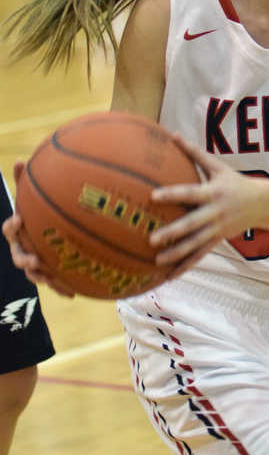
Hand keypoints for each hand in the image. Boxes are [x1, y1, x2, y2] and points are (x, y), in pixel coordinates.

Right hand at [2, 163, 74, 296]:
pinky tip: (72, 294)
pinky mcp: (50, 272)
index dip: (12, 225)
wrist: (51, 231)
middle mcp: (24, 248)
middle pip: (19, 256)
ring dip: (40, 276)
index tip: (19, 219)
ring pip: (34, 273)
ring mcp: (36, 262)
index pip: (10, 229)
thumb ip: (27, 181)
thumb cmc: (41, 211)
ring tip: (49, 278)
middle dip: (24, 259)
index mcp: (20, 230)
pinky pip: (54, 282)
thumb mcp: (35, 196)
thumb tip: (19, 160)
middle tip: (35, 259)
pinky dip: (60, 288)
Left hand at [149, 135, 264, 274]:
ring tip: (157, 261)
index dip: (172, 195)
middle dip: (172, 233)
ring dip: (176, 253)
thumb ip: (195, 153)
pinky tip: (170, 275)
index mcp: (213, 193)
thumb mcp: (218, 166)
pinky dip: (185, 265)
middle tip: (152, 239)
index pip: (190, 193)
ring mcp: (217, 229)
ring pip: (195, 244)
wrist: (262, 203)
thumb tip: (173, 134)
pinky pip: (199, 255)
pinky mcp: (218, 240)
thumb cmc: (235, 182)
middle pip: (191, 224)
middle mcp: (214, 213)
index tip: (153, 196)